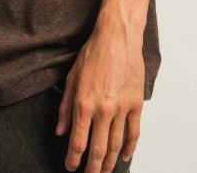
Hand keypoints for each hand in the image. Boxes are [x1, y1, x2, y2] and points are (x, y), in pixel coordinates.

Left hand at [54, 24, 144, 171]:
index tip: (70, 166)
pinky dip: (130, 148)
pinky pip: (134, 132)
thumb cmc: (94, 53)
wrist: (117, 37)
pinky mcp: (136, 103)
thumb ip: (66, 107)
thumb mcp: (72, 78)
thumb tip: (61, 130)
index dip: (73, 159)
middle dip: (92, 168)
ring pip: (116, 145)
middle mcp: (103, 109)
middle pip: (98, 149)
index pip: (78, 142)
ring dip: (110, 162)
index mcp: (84, 103)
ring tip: (104, 171)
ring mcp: (122, 108)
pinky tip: (125, 156)